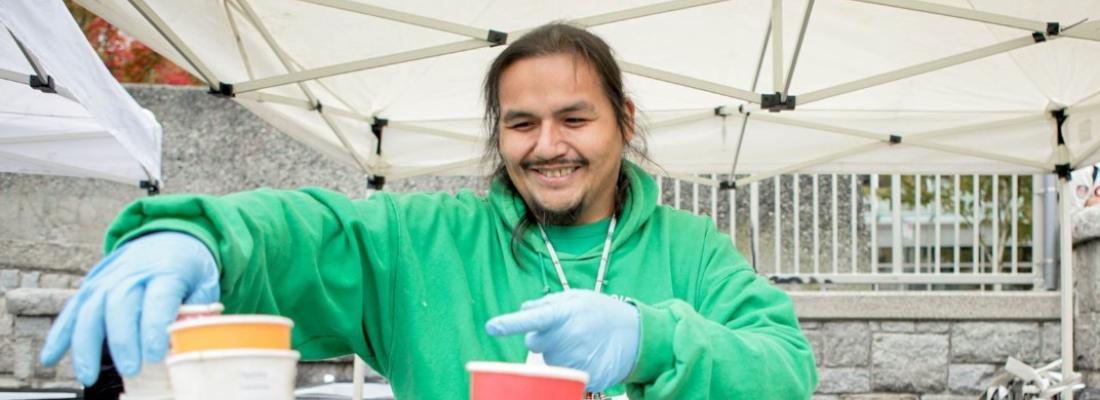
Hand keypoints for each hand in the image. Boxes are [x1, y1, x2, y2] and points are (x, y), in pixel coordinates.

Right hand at [39, 231, 219, 385]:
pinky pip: (72, 309)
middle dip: (122, 340)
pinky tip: (51, 358)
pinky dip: (60, 335)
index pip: (159, 297)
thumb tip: (190, 339)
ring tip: (89, 375)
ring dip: (86, 344)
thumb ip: (199, 312)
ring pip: (90, 308)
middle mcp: (134, 272)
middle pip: (120, 303)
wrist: (169, 238)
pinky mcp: (91, 286)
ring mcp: (108, 278)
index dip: (155, 326)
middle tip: (130, 370)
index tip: (155, 354)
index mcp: (167, 269)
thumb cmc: (189, 270)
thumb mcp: (206, 285)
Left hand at [485, 290, 639, 391]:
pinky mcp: (581, 377)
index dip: (510, 324)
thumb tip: (523, 309)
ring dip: (557, 352)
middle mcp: (566, 338)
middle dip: (542, 337)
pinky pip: (562, 373)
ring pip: (548, 359)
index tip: (492, 327)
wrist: (637, 335)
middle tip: (565, 330)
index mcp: (564, 315)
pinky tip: (585, 355)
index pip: (532, 320)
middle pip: (533, 343)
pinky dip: (569, 366)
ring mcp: (574, 360)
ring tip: (580, 342)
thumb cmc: (602, 313)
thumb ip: (547, 303)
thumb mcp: (578, 298)